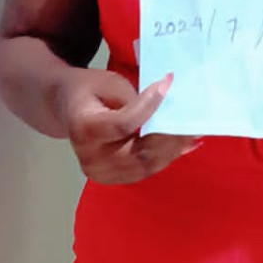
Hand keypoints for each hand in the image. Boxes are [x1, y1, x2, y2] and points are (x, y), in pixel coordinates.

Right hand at [56, 68, 199, 184]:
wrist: (68, 108)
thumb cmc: (89, 90)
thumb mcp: (109, 83)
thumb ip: (135, 99)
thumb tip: (168, 111)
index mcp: (84, 128)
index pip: (123, 124)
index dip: (149, 106)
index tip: (168, 83)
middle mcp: (90, 157)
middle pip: (139, 153)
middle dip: (170, 137)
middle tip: (194, 121)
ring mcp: (101, 173)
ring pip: (146, 166)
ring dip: (173, 149)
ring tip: (193, 132)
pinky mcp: (112, 179)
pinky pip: (145, 170)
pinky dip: (166, 156)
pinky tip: (184, 144)